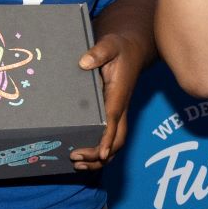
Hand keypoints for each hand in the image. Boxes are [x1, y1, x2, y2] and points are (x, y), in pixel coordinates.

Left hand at [70, 29, 149, 170]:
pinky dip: (100, 152)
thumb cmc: (120, 49)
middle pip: (118, 140)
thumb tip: (84, 63)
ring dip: (99, 159)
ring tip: (77, 163)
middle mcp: (121, 109)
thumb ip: (99, 52)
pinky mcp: (114, 115)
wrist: (132, 50)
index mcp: (118, 95)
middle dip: (99, 155)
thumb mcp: (110, 45)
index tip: (101, 153)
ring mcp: (118, 114)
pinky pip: (110, 138)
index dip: (108, 138)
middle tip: (75, 157)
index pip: (115, 120)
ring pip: (116, 144)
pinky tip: (84, 156)